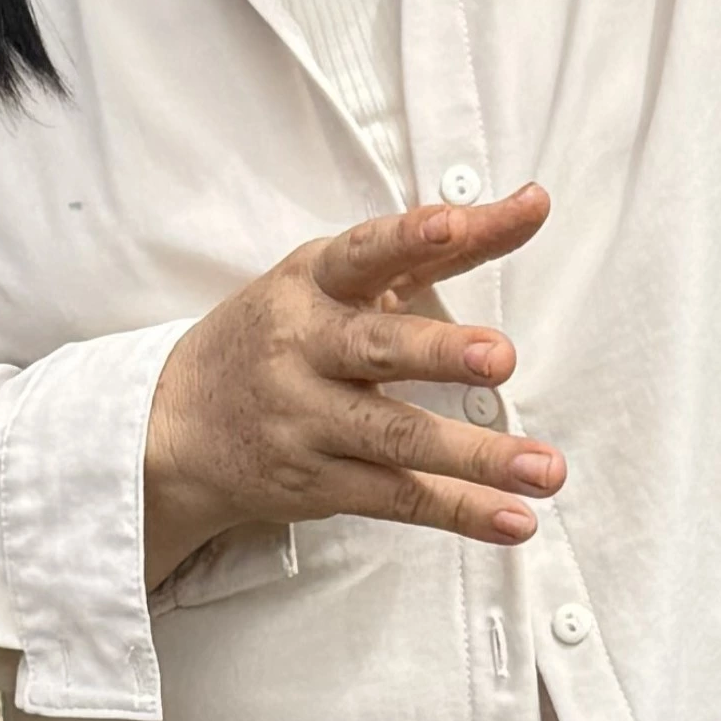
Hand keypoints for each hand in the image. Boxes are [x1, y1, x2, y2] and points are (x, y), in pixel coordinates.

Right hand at [143, 186, 564, 579]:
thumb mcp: (340, 278)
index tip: (453, 224)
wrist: (175, 426)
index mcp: (313, 283)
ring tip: (546, 469)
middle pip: (377, 349)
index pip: (364, 253)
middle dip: (441, 353)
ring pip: (396, 438)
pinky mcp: (316, 483)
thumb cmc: (284, 334)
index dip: (408, 237)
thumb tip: (534, 201)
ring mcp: (307, 420)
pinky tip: (515, 519)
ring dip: (477, 457)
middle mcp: (305, 348)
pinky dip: (460, 512)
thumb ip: (439, 245)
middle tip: (503, 358)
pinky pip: (396, 497)